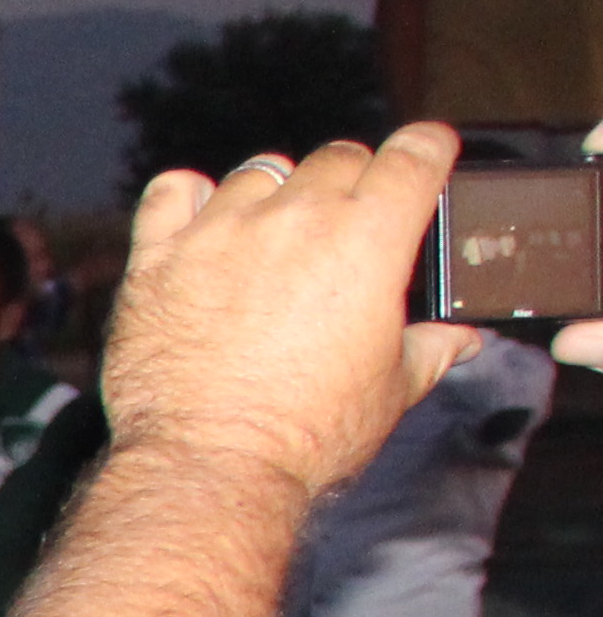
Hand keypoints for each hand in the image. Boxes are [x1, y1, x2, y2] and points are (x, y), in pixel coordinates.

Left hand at [95, 126, 479, 496]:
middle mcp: (295, 219)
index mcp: (368, 239)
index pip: (413, 155)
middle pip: (336, 159)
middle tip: (344, 228)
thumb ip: (430, 349)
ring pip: (258, 173)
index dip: (425, 151)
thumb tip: (458, 340)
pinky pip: (173, 192)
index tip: (423, 158)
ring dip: (274, 194)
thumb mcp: (392, 391)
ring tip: (272, 240)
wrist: (211, 465)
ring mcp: (221, 232)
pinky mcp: (158, 257)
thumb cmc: (305, 433)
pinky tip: (200, 222)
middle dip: (351, 183)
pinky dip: (190, 197)